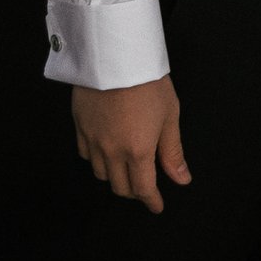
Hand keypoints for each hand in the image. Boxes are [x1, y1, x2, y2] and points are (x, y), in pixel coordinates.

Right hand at [70, 77, 189, 213]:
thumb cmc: (147, 81)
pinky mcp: (79, 126)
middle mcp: (112, 150)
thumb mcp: (170, 116)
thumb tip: (181, 179)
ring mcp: (93, 139)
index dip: (151, 201)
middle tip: (146, 186)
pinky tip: (106, 151)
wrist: (115, 54)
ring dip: (115, 177)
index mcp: (138, 150)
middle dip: (135, 191)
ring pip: (100, 173)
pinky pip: (85, 154)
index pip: (143, 189)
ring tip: (126, 168)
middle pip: (120, 186)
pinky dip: (97, 160)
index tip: (157, 206)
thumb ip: (172, 152)